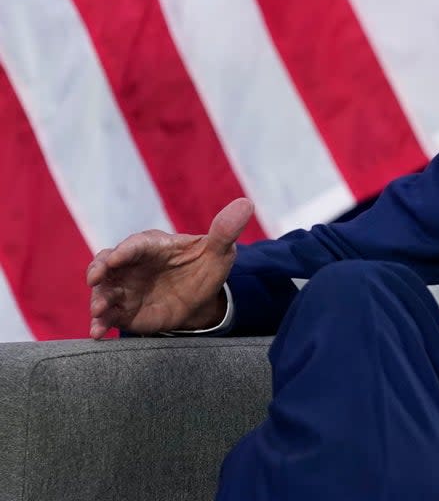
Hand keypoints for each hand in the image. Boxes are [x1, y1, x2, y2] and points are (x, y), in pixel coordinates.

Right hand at [86, 198, 253, 338]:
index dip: (124, 250)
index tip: (114, 259)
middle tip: (95, 280)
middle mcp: (131, 264)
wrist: (202, 297)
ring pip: (104, 289)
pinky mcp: (123, 310)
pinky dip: (100, 322)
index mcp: (152, 245)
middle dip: (98, 271)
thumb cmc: (206, 266)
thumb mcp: (219, 251)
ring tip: (99, 312)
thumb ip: (225, 231)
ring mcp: (124, 287)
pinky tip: (97, 332)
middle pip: (107, 263)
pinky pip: (107, 315)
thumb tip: (246, 203)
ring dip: (98, 299)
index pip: (135, 244)